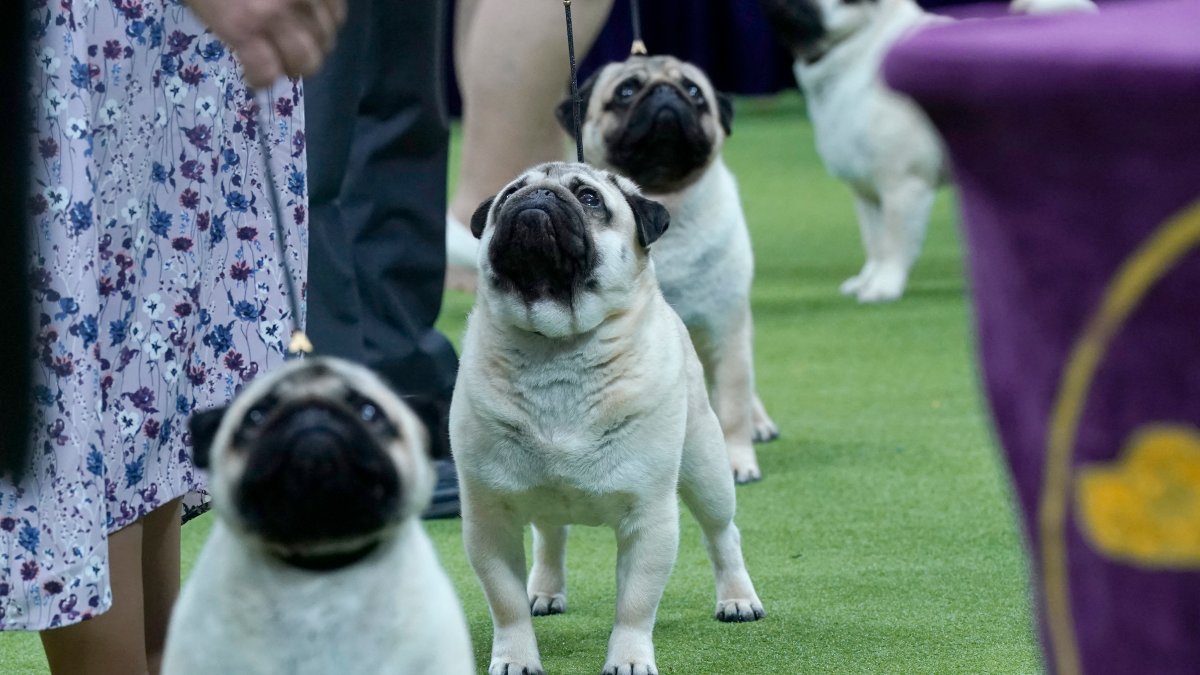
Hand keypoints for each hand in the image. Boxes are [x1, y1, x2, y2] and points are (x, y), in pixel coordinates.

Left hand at [185, 0, 346, 88]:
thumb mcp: (205, 3)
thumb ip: (233, 28)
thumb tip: (256, 49)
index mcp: (241, 23)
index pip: (267, 73)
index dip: (262, 77)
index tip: (258, 73)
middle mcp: (278, 13)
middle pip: (307, 61)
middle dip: (296, 64)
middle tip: (286, 55)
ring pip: (328, 37)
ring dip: (315, 39)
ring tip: (300, 30)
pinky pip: (338, 10)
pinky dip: (328, 15)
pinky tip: (312, 10)